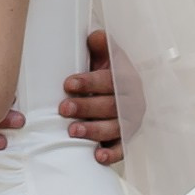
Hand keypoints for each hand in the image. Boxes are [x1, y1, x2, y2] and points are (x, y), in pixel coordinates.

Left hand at [60, 27, 123, 167]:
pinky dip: (111, 154)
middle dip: (86, 107)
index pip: (110, 79)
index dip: (90, 82)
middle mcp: (132, 100)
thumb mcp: (103, 54)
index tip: (68, 83)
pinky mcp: (125, 139)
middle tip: (63, 108)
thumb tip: (94, 37)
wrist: (113, 90)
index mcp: (126, 77)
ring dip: (94, 130)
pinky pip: (122, 148)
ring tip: (73, 131)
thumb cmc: (102, 72)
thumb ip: (100, 43)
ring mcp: (130, 121)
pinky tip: (97, 156)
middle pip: (111, 105)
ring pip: (115, 128)